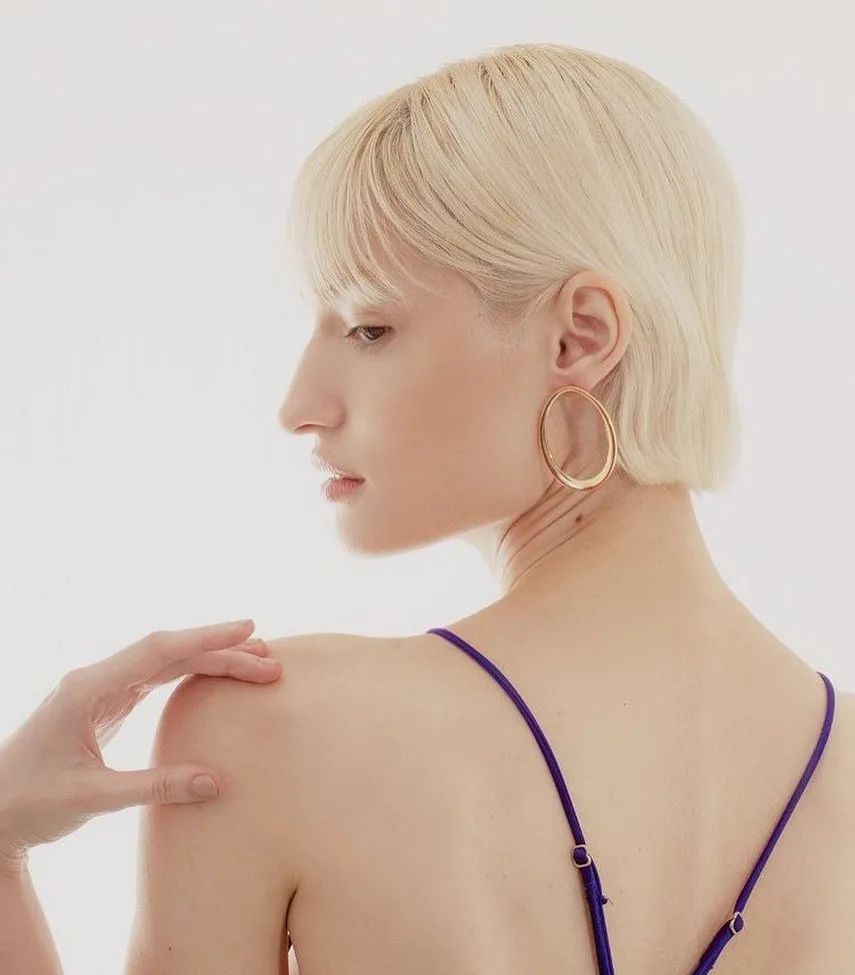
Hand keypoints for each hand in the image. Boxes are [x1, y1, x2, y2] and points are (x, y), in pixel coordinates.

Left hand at [0, 619, 281, 871]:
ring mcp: (102, 691)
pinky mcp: (107, 705)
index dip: (205, 638)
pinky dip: (191, 674)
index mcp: (87, 688)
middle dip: (222, 652)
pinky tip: (216, 675)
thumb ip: (154, 787)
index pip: (157, 651)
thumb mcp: (91, 798)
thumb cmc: (29, 803)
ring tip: (257, 661)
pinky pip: (157, 679)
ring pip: (167, 663)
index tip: (247, 629)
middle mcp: (96, 680)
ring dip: (211, 659)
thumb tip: (216, 781)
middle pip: (170, 653)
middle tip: (271, 661)